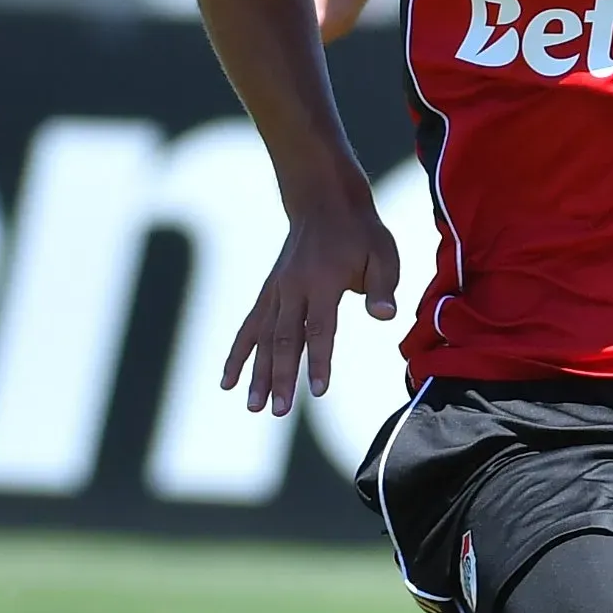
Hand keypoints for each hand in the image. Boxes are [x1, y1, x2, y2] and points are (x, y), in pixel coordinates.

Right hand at [218, 181, 399, 415]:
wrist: (324, 201)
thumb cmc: (361, 232)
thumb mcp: (383, 252)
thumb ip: (382, 286)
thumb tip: (385, 316)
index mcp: (322, 281)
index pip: (319, 328)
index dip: (318, 360)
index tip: (317, 390)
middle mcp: (293, 288)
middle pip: (283, 339)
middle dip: (280, 377)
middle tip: (278, 411)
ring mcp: (277, 291)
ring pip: (261, 337)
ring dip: (255, 373)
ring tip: (252, 406)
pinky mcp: (268, 293)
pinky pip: (249, 327)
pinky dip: (237, 354)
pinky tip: (227, 381)